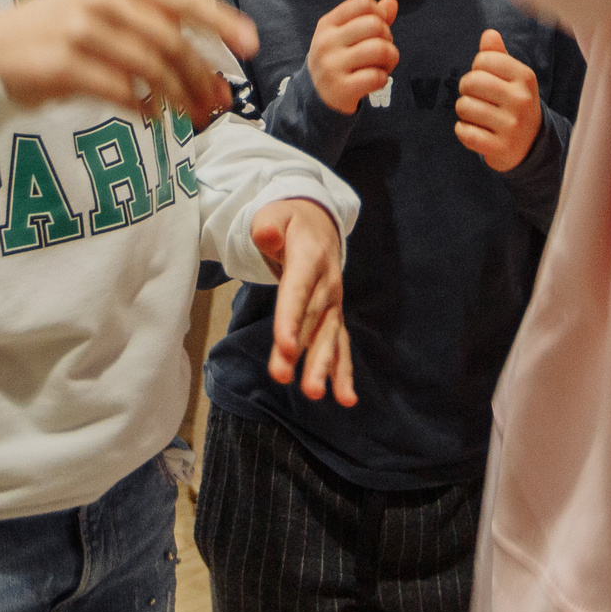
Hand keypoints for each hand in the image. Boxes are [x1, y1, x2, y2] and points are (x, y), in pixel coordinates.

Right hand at [0, 0, 255, 122]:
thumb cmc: (58, 30)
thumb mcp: (104, 3)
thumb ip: (151, 4)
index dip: (222, 22)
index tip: (251, 47)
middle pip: (171, 41)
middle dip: (202, 75)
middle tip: (221, 103)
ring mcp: (81, 30)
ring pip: (150, 68)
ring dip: (178, 97)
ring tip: (193, 116)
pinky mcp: (64, 64)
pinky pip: (120, 90)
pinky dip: (142, 107)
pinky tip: (149, 117)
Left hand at [251, 198, 355, 404]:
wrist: (319, 222)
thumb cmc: (289, 220)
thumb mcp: (274, 213)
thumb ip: (268, 225)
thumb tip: (265, 234)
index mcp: (309, 259)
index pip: (297, 292)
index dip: (290, 319)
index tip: (283, 346)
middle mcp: (326, 284)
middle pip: (311, 321)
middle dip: (301, 352)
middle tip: (284, 378)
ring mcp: (333, 303)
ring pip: (327, 337)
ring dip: (322, 367)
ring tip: (314, 394)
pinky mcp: (333, 316)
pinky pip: (339, 345)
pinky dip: (342, 371)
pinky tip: (345, 398)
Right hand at [306, 0, 398, 114]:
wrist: (317, 96)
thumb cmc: (340, 59)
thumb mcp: (348, 35)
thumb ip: (371, 17)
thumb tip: (392, 2)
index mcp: (327, 24)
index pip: (363, 4)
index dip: (380, 14)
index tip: (377, 30)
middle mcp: (326, 42)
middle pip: (375, 25)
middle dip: (387, 38)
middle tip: (380, 51)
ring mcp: (332, 66)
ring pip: (380, 49)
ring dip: (390, 58)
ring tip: (382, 65)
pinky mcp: (341, 89)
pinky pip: (377, 77)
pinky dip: (383, 79)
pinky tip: (375, 81)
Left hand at [456, 28, 542, 171]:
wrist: (531, 145)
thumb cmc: (514, 104)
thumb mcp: (512, 78)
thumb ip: (498, 55)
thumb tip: (489, 34)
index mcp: (525, 77)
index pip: (483, 59)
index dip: (477, 68)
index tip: (485, 79)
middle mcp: (521, 100)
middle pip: (470, 81)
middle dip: (466, 89)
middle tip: (476, 97)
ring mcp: (512, 126)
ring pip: (464, 107)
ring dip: (464, 111)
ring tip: (477, 115)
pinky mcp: (501, 148)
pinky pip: (465, 133)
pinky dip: (462, 131)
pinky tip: (474, 131)